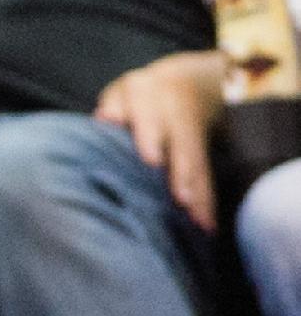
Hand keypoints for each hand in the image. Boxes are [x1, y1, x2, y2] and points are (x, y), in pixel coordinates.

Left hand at [95, 50, 228, 232]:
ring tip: (200, 224)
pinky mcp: (204, 157)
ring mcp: (193, 138)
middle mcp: (177, 118)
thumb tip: (106, 119)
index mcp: (151, 98)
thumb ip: (115, 106)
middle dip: (183, 173)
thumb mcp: (124, 94)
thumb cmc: (138, 100)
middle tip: (183, 200)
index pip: (150, 118)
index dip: (151, 138)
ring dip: (200, 196)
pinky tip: (208, 228)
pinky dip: (208, 203)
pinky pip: (207, 179)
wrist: (186, 87)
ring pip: (199, 166)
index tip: (152, 161)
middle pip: (183, 147)